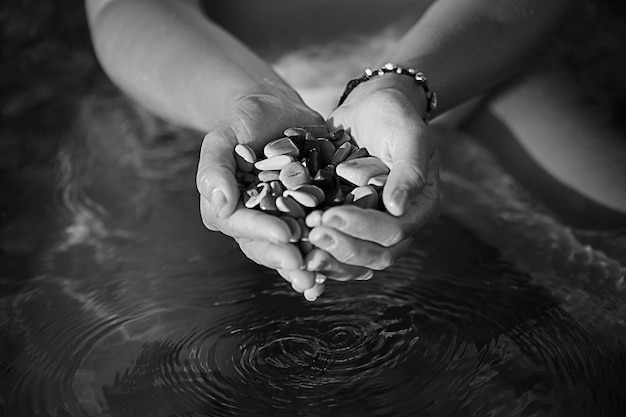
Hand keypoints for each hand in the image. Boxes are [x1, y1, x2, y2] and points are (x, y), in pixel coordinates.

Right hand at [196, 91, 325, 297]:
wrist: (277, 109)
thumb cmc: (242, 121)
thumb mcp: (222, 137)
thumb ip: (215, 169)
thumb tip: (220, 203)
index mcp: (229, 210)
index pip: (242, 225)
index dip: (263, 232)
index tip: (285, 236)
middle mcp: (257, 222)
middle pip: (268, 246)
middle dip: (286, 259)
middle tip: (306, 268)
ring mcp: (285, 221)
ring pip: (294, 249)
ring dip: (309, 264)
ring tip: (324, 276)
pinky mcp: (311, 215)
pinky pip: (320, 235)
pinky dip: (333, 249)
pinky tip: (351, 262)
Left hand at [305, 75, 439, 279]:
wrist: (369, 107)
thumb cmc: (393, 115)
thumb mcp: (408, 134)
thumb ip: (409, 170)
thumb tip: (397, 208)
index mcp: (420, 206)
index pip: (395, 231)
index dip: (363, 228)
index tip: (330, 215)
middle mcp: (400, 224)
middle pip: (377, 255)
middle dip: (344, 248)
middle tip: (313, 233)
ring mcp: (374, 229)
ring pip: (357, 263)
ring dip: (331, 262)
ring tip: (303, 254)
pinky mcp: (350, 227)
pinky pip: (338, 253)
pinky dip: (320, 258)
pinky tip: (298, 257)